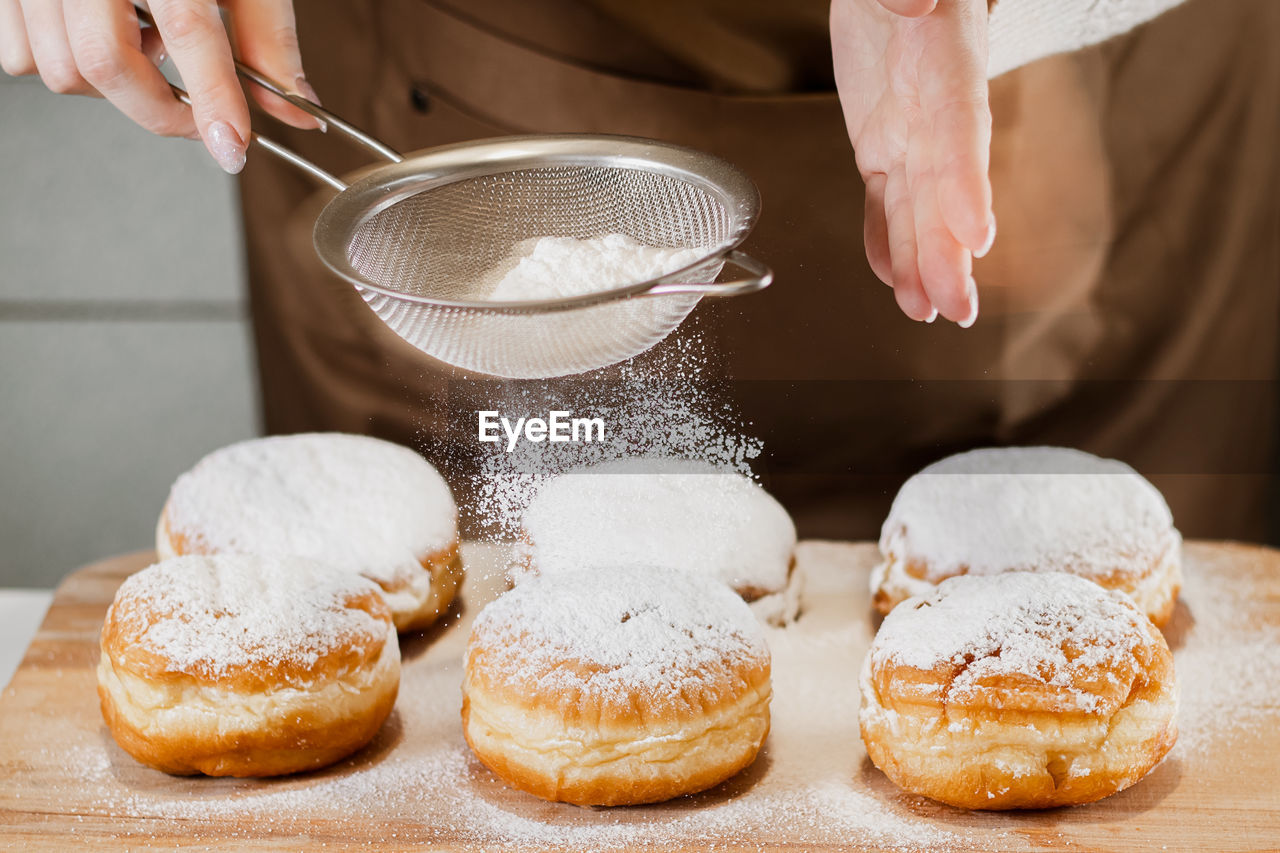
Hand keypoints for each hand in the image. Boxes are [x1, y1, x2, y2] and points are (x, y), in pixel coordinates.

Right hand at [0, 0, 320, 173]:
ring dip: (116, 88)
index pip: (187, 28)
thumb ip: (267, 36)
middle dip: (162, 110)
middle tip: (202, 119)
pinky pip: (23, 56)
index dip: (213, 97)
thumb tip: (297, 107)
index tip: (233, 146)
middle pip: (107, 63)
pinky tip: (108, 37)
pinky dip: (71, 68)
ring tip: (149, 51)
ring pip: (62, 70)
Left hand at [831, 0, 994, 325]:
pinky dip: (886, 241)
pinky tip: (891, 279)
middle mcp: (934, 109)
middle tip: (955, 306)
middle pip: (944, 189)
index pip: (960, 132)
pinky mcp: (880, 142)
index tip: (974, 233)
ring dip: (920, 263)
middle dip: (949, 251)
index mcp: (947, 64)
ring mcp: (908, 131)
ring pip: (916, 208)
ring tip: (927, 312)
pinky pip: (884, 200)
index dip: (967, 185)